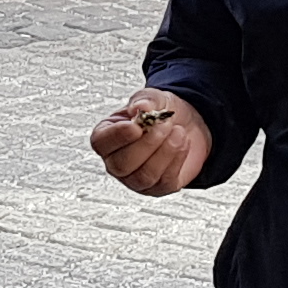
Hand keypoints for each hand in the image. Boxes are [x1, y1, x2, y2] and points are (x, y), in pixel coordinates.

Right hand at [89, 88, 208, 196]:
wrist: (186, 125)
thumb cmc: (160, 114)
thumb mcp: (153, 99)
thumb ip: (145, 100)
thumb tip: (140, 107)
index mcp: (107, 137)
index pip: (101, 143)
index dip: (117, 136)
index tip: (136, 126)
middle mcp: (117, 162)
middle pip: (121, 164)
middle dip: (147, 144)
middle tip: (164, 125)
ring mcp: (136, 179)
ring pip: (144, 176)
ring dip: (165, 152)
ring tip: (179, 131)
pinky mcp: (158, 188)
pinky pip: (165, 182)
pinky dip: (177, 160)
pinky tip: (182, 143)